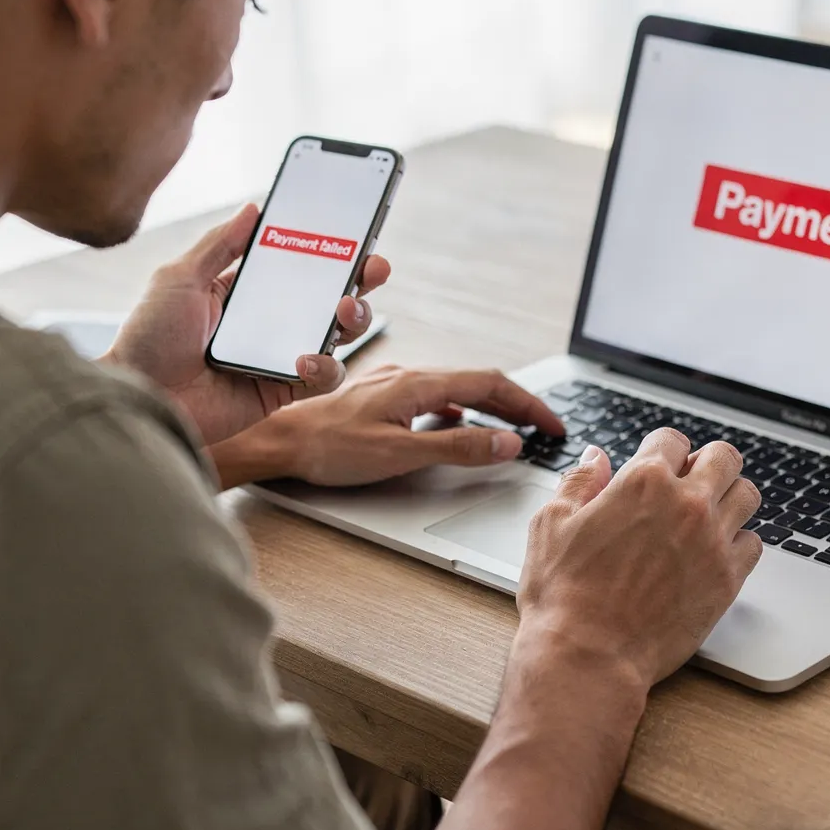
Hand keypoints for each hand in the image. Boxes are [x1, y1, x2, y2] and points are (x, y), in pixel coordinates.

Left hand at [102, 203, 388, 445]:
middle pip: (328, 297)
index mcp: (244, 291)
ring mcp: (278, 356)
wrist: (139, 399)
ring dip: (353, 319)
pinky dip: (325, 367)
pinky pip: (322, 378)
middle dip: (359, 280)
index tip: (354, 232)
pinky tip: (306, 358)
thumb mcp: (178, 280)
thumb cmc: (148, 340)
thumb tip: (253, 207)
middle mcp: (267, 322)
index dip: (328, 250)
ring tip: (346, 308)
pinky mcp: (281, 391)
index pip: (297, 265)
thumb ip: (219, 245)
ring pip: (336, 335)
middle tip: (375, 267)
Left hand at [209, 365, 565, 487]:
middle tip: (545, 428)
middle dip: (519, 404)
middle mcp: (411, 377)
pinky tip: (458, 425)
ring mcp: (396, 386)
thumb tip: (507, 443)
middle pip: (480, 383)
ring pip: (458, 389)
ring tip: (513, 428)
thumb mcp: (400, 453)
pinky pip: (436, 398)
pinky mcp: (383, 399)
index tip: (554, 425)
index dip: (530, 405)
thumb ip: (457, 447)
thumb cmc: (327, 447)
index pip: (492, 384)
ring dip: (492, 407)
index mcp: (420, 383)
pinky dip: (462, 411)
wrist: (276, 441)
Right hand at [518, 429, 761, 686]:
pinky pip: (753, 544)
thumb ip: (579, 483)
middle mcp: (686, 504)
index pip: (672, 439)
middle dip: (707, 463)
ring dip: (729, 498)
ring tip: (709, 514)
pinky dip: (738, 544)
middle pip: (723, 457)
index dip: (662, 450)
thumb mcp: (551, 525)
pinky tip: (715, 553)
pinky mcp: (727, 580)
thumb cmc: (563, 595)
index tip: (659, 464)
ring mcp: (712, 541)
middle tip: (691, 482)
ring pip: (747, 495)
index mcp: (643, 481)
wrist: (588, 656)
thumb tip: (595, 458)